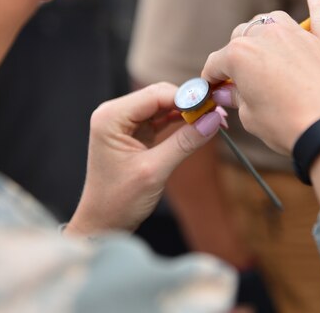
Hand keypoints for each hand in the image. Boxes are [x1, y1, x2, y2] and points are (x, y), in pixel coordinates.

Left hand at [66, 83, 221, 234]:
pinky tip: (197, 125)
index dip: (186, 98)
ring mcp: (124, 122)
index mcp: (111, 117)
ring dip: (186, 111)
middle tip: (217, 114)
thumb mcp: (155, 170)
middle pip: (159, 95)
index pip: (155, 95)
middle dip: (188, 103)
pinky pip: (160, 118)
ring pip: (162, 105)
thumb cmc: (119, 201)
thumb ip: (184, 142)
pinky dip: (179, 121)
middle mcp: (114, 113)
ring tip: (212, 119)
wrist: (102, 224)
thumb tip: (213, 120)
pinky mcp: (133, 132)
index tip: (213, 105)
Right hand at [202, 0, 319, 154]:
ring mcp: (297, 34)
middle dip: (236, 56)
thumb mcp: (251, 117)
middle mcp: (265, 36)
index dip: (212, 78)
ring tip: (265, 50)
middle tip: (240, 79)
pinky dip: (316, 4)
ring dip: (264, 32)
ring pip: (272, 20)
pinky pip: (319, 14)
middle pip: (241, 36)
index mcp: (240, 55)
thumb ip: (236, 98)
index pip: (216, 62)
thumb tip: (227, 92)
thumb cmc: (289, 125)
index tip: (213, 89)